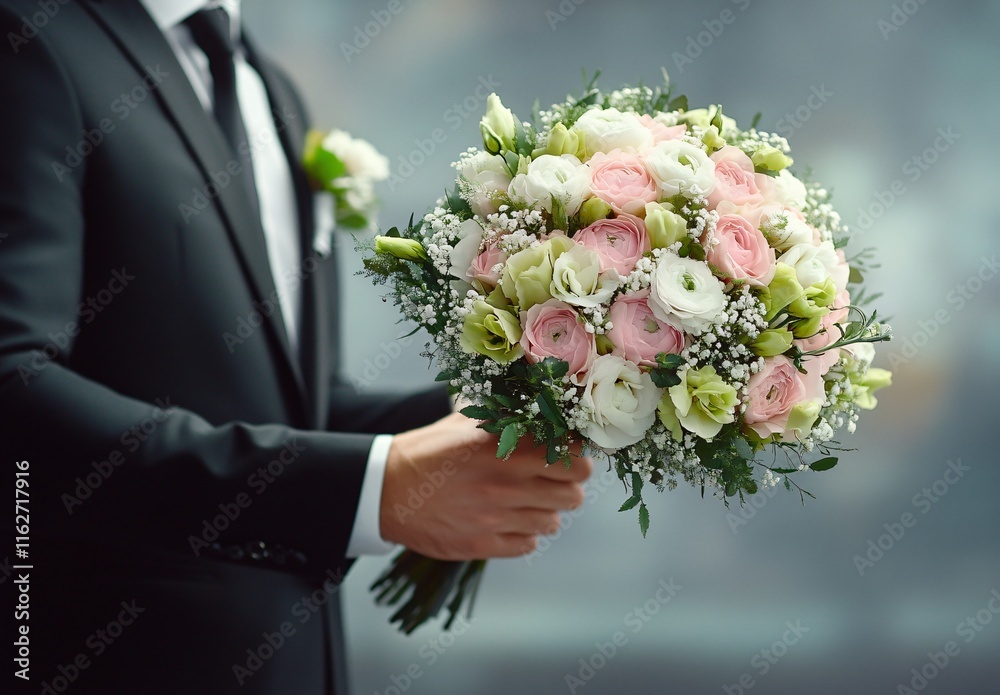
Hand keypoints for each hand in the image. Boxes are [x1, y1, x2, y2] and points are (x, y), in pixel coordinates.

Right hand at [380, 412, 592, 560]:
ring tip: (527, 501)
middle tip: (555, 480)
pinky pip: (529, 545)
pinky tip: (509, 521)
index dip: (577, 455)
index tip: (570, 453)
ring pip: (553, 522)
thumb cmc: (429, 451)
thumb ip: (507, 417)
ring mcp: (494, 518)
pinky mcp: (482, 545)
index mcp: (504, 447)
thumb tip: (546, 407)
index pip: (573, 455)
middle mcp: (504, 483)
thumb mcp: (466, 423)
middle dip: (569, 485)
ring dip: (546, 511)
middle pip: (574, 493)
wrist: (384, 490)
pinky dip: (525, 534)